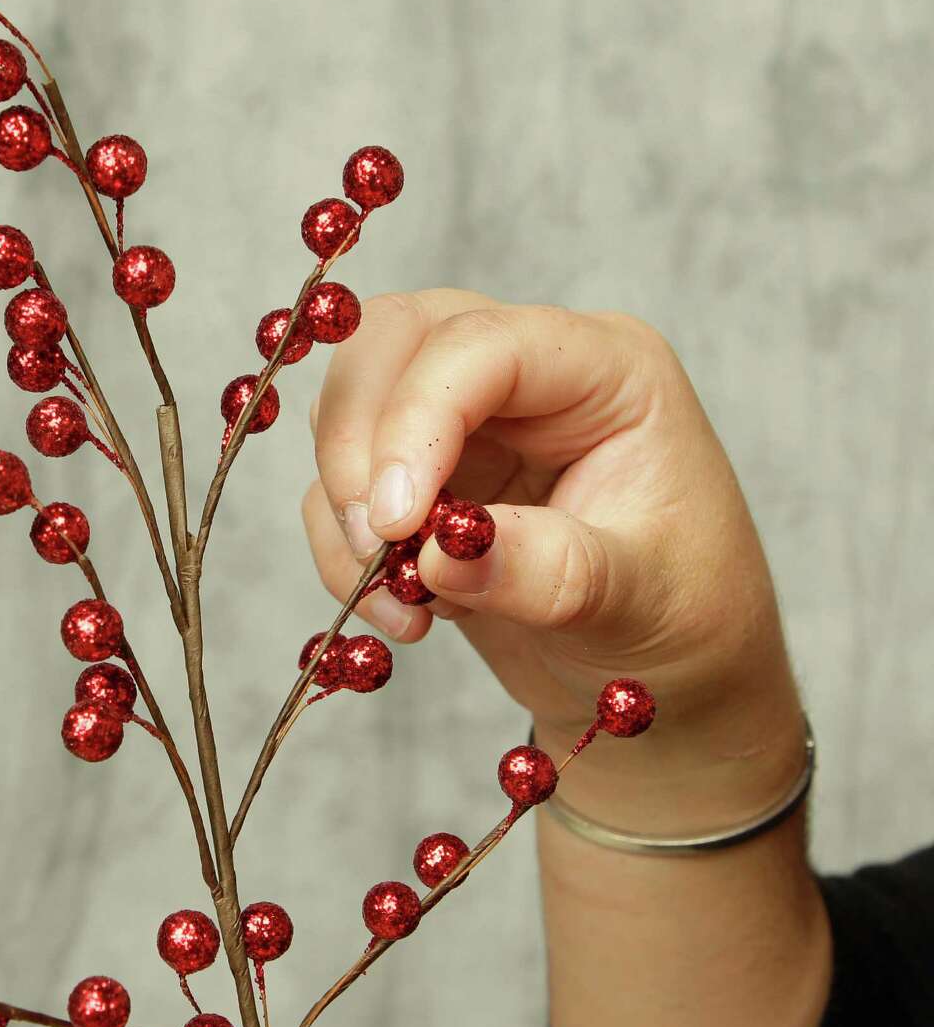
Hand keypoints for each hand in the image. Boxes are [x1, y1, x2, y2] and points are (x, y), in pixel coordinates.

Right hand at [305, 290, 805, 820]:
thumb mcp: (641, 600)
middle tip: (375, 546)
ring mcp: (470, 425)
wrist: (668, 685)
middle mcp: (529, 380)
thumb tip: (439, 554)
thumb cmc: (686, 621)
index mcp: (605, 371)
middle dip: (358, 443)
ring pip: (351, 405)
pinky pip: (341, 488)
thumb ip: (551, 572)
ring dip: (347, 504)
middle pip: (393, 341)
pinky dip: (342, 551)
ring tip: (401, 597)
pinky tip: (407, 613)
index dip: (418, 419)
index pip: (480, 345)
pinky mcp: (424, 481)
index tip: (398, 524)